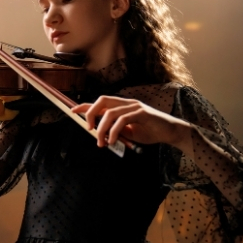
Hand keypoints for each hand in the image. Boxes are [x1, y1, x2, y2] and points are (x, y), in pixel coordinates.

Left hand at [71, 96, 191, 152]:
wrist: (169, 132)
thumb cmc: (150, 132)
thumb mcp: (129, 133)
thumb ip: (116, 131)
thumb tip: (101, 134)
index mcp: (122, 106)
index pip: (100, 102)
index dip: (85, 105)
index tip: (72, 110)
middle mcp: (127, 103)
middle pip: (102, 100)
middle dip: (91, 113)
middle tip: (89, 129)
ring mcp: (135, 106)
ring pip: (110, 112)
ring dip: (102, 129)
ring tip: (101, 142)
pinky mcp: (142, 113)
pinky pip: (122, 120)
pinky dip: (114, 131)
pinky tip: (113, 140)